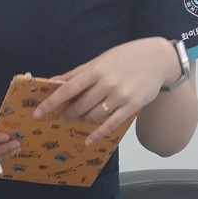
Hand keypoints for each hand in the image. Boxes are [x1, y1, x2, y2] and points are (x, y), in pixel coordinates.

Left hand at [33, 38, 180, 143]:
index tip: (38, 112)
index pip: (68, 88)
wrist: (159, 59)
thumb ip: (78, 72)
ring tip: (78, 119)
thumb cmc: (126, 57)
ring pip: (94, 115)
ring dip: (82, 120)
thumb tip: (55, 81)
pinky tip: (88, 141)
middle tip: (62, 117)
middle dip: (68, 113)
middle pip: (80, 105)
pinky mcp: (132, 106)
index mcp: (96, 70)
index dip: (51, 101)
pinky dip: (98, 134)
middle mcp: (107, 83)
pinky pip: (111, 124)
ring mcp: (120, 96)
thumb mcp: (100, 60)